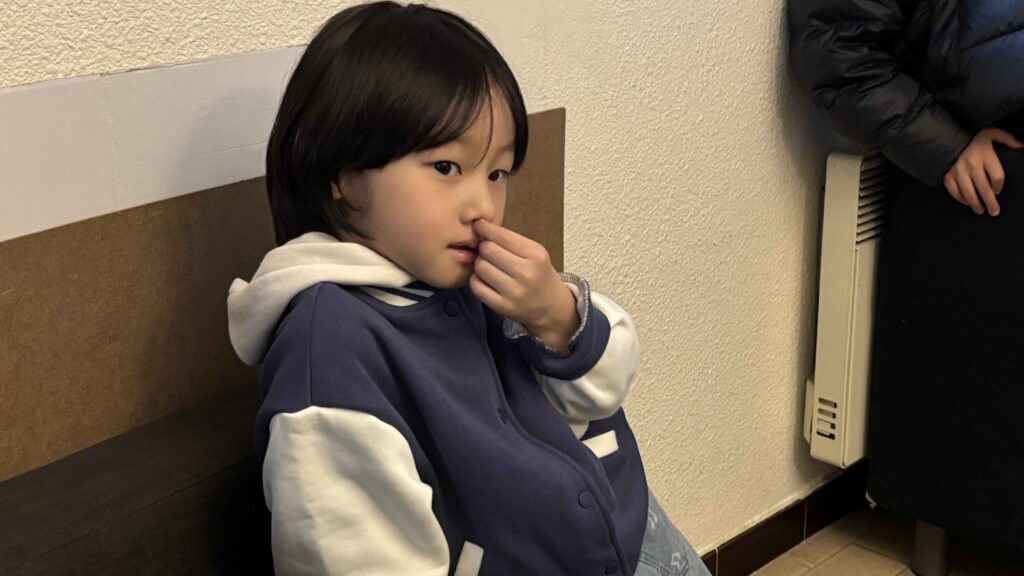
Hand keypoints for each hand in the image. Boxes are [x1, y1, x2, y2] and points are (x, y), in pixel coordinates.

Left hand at [469, 219, 579, 353]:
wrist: (551, 307)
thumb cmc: (540, 275)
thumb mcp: (535, 253)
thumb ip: (511, 241)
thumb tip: (479, 228)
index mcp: (536, 255)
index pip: (502, 236)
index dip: (485, 228)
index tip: (478, 225)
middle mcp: (526, 273)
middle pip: (488, 250)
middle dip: (483, 248)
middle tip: (487, 251)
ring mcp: (514, 292)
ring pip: (480, 267)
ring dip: (480, 264)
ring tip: (488, 266)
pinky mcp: (503, 307)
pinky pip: (476, 287)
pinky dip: (476, 280)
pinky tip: (484, 279)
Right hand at [943, 127, 1022, 215]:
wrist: (946, 139)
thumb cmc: (972, 138)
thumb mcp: (991, 133)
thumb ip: (1006, 138)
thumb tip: (1021, 145)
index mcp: (985, 156)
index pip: (997, 177)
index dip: (999, 186)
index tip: (998, 191)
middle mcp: (972, 166)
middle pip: (984, 189)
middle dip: (990, 202)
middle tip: (994, 212)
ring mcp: (959, 172)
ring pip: (969, 193)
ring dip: (976, 204)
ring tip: (980, 211)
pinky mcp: (948, 176)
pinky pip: (955, 192)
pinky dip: (961, 199)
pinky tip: (967, 202)